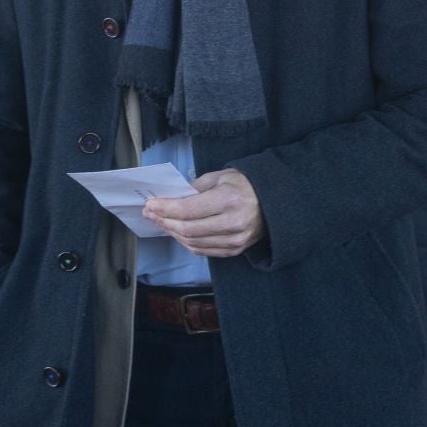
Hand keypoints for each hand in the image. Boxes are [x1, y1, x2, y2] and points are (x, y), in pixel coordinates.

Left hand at [143, 169, 266, 257]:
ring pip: (193, 243)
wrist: (276, 203)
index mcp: (229, 199)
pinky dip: (187, 243)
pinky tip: (178, 232)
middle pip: (187, 229)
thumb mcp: (221, 176)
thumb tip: (172, 198)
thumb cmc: (246, 185)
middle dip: (164, 221)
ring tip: (162, 222)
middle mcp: (233, 223)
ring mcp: (235, 240)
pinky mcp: (235, 251)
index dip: (165, 208)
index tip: (149, 204)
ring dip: (173, 233)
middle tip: (150, 213)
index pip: (188, 210)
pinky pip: (204, 250)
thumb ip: (196, 187)